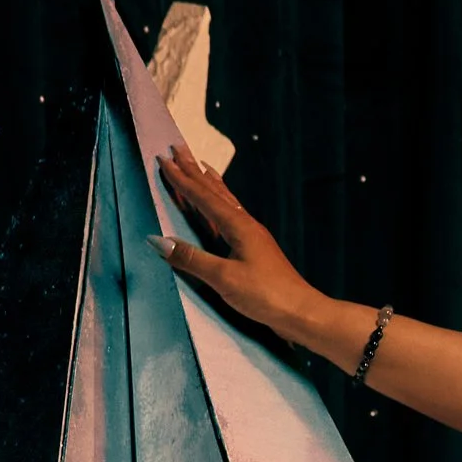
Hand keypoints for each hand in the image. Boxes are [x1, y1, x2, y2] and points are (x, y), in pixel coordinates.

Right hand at [154, 142, 316, 339]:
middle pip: (215, 192)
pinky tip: (222, 209)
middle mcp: (247, 225)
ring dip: (210, 184)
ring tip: (201, 168)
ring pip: (227, 202)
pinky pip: (234, 217)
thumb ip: (191, 259)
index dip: (181, 179)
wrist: (302, 312)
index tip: (164, 159)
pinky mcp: (257, 250)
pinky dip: (223, 205)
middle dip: (194, 171)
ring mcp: (254, 237)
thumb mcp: (224, 278)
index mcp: (238, 226)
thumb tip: (158, 241)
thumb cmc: (267, 295)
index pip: (202, 197)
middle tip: (178, 149)